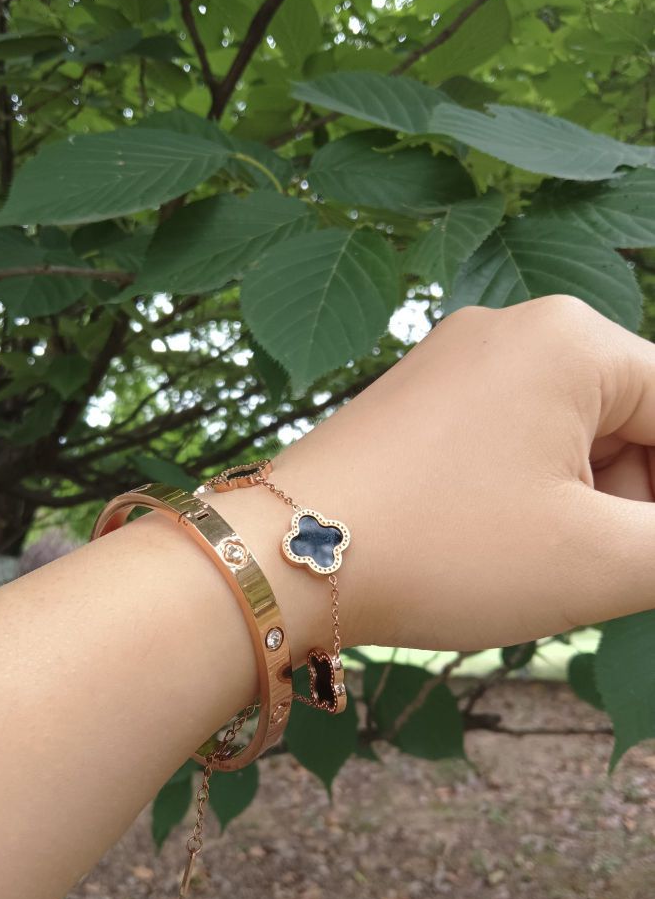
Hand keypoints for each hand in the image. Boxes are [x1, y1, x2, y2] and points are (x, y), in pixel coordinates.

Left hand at [253, 295, 654, 652]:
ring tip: (532, 563)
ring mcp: (454, 360)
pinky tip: (487, 543)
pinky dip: (523, 493)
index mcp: (573, 339)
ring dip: (577, 505)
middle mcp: (512, 328)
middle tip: (585, 571)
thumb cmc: (443, 551)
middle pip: (629, 420)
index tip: (635, 558)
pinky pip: (506, 439)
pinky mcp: (415, 400)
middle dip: (629, 502)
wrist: (279, 559)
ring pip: (566, 435)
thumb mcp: (598, 561)